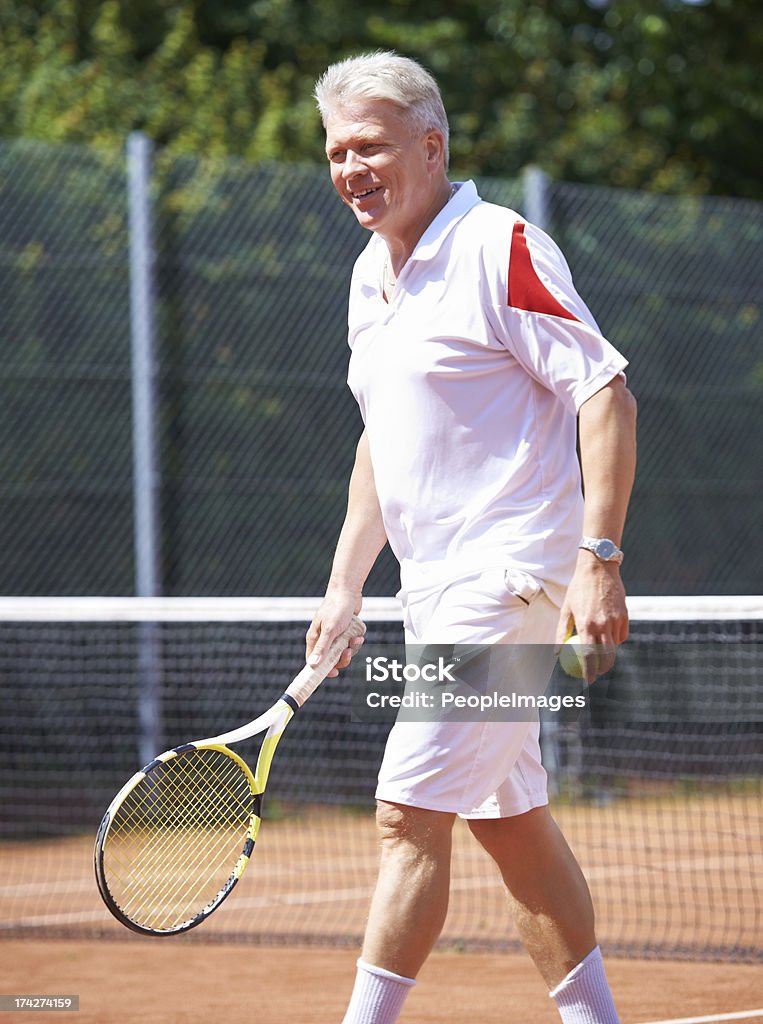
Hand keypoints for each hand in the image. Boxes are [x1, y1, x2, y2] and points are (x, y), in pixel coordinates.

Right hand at [306, 589, 365, 676]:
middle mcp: (323, 638)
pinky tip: (359, 635)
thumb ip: (322, 648)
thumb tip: (313, 665)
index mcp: (314, 638)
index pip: (313, 660)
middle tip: (347, 652)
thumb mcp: (330, 630)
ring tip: (355, 639)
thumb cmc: (336, 608)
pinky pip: (349, 644)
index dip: (321, 670)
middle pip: (330, 659)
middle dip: (341, 658)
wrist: (348, 591)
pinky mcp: (344, 632)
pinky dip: (355, 642)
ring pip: (342, 652)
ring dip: (351, 649)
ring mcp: (334, 635)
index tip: (333, 673)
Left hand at [556, 554, 628, 682]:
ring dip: (609, 654)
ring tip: (601, 657)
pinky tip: (609, 639)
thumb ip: (562, 631)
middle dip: (603, 669)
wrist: (599, 568)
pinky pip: (622, 635)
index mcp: (586, 625)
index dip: (589, 671)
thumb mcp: (566, 609)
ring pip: (615, 646)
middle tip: (597, 672)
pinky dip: (616, 640)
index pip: (588, 656)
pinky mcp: (625, 615)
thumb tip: (556, 652)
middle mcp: (603, 625)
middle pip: (606, 656)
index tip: (587, 680)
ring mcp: (616, 620)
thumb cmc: (578, 589)